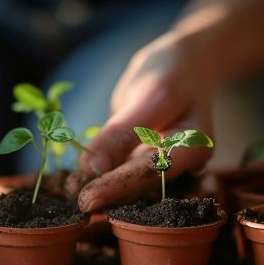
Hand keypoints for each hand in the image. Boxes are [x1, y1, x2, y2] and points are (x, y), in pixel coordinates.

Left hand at [70, 33, 213, 211]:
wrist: (179, 63)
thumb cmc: (171, 72)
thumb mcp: (152, 94)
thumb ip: (123, 131)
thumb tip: (92, 166)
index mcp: (193, 148)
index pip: (152, 174)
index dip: (119, 187)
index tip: (89, 199)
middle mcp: (178, 163)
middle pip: (139, 185)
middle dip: (106, 192)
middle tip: (76, 201)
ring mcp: (158, 163)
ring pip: (125, 182)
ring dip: (98, 186)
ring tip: (71, 190)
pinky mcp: (138, 158)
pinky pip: (116, 169)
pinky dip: (95, 174)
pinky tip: (75, 180)